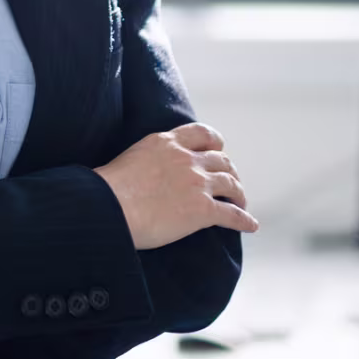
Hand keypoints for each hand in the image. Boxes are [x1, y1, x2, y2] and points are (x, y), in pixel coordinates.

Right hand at [93, 122, 257, 249]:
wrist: (109, 206)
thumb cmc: (108, 188)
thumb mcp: (131, 158)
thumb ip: (147, 159)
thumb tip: (145, 173)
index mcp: (166, 142)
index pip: (201, 133)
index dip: (215, 143)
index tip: (219, 150)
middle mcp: (186, 158)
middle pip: (221, 159)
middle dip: (230, 171)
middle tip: (231, 183)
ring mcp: (197, 183)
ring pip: (231, 183)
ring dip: (239, 194)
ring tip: (241, 203)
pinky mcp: (202, 209)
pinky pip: (232, 214)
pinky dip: (244, 220)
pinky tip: (250, 225)